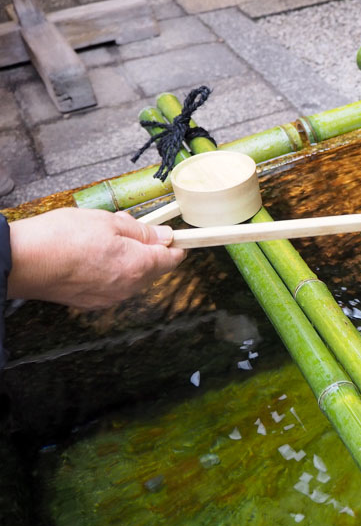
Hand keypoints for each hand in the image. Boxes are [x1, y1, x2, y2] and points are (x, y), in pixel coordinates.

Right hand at [7, 208, 184, 308]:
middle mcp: (128, 287)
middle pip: (153, 269)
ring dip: (127, 259)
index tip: (173, 235)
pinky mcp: (91, 303)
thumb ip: (142, 231)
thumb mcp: (108, 222)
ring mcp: (110, 298)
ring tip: (102, 239)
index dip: (174, 245)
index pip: (172, 259)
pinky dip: (110, 271)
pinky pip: (113, 285)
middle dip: (146, 248)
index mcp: (138, 266)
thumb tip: (164, 235)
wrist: (22, 262)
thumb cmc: (61, 238)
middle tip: (125, 228)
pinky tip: (91, 257)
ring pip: (132, 277)